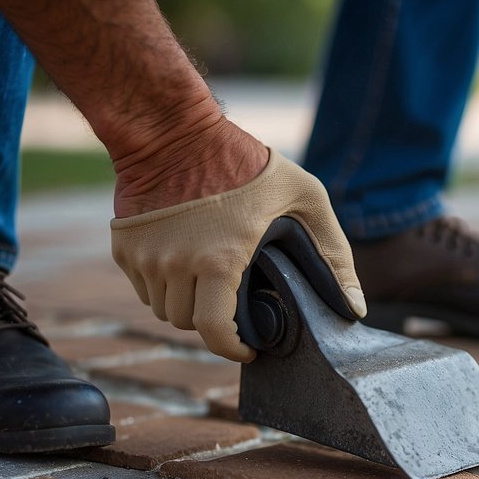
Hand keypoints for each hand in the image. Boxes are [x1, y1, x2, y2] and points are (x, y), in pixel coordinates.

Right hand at [110, 144, 364, 361]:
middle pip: (188, 323)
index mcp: (219, 260)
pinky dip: (164, 285)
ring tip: (211, 282)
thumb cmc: (246, 161)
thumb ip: (334, 255)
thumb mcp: (306, 199)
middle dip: (213, 322)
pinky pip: (144, 286)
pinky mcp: (124, 245)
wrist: (173, 128)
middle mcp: (175, 264)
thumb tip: (354, 308)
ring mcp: (145, 256)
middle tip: (234, 303)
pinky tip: (186, 263)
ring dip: (187, 304)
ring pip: (164, 308)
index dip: (232, 349)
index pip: (214, 332)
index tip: (248, 348)